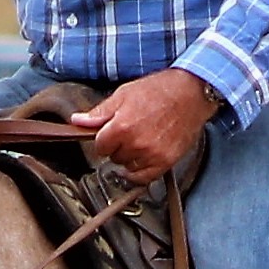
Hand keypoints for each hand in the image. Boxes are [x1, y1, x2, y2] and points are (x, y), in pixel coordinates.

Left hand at [72, 68, 219, 180]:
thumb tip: (78, 121)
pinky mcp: (166, 162)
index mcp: (122, 126)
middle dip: (118, 147)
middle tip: (130, 132)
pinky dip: (140, 171)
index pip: (100, 146)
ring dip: (130, 158)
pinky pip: (144, 178)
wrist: (191, 93)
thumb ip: (100, 112)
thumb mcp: (124, 94)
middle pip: (114, 157)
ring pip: (128, 167)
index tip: (111, 133)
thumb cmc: (160, 90)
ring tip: (141, 140)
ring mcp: (152, 155)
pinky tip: (143, 158)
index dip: (104, 139)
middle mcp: (136, 144)